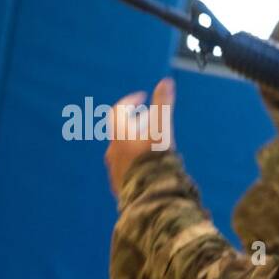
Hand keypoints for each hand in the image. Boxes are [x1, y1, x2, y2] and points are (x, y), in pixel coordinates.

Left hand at [106, 77, 173, 195]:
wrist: (150, 198)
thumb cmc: (156, 161)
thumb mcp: (162, 130)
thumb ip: (163, 105)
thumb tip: (166, 80)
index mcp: (120, 136)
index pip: (119, 111)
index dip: (130, 102)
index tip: (142, 98)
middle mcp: (113, 152)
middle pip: (121, 131)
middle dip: (136, 123)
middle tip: (150, 120)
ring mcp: (115, 170)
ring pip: (123, 151)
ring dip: (135, 143)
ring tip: (150, 144)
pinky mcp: (119, 186)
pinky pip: (126, 169)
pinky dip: (135, 161)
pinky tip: (148, 166)